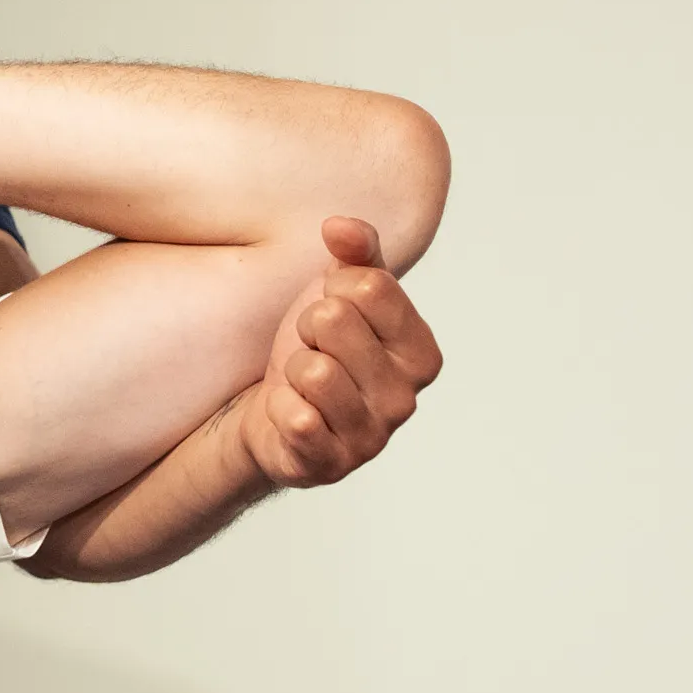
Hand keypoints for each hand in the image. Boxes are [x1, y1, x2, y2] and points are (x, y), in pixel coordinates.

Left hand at [233, 217, 443, 487]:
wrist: (270, 414)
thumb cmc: (314, 350)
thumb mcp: (337, 293)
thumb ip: (355, 254)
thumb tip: (340, 226)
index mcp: (421, 353)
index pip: (367, 285)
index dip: (330, 292)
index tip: (330, 316)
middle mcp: (406, 399)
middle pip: (333, 319)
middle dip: (305, 330)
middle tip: (310, 352)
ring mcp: (372, 438)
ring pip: (312, 369)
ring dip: (290, 371)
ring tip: (300, 384)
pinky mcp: (331, 466)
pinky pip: (297, 416)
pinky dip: (279, 408)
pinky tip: (292, 416)